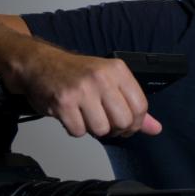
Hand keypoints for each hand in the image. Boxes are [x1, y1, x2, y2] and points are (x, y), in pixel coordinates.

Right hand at [14, 47, 162, 137]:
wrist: (38, 63)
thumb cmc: (75, 74)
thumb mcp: (110, 82)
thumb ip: (133, 106)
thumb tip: (156, 129)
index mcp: (117, 71)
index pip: (141, 107)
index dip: (135, 123)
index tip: (125, 124)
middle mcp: (101, 78)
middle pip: (124, 121)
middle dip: (115, 129)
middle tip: (104, 121)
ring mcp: (82, 90)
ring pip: (102, 130)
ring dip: (93, 129)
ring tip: (85, 116)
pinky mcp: (63, 102)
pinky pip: (79, 132)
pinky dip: (75, 129)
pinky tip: (71, 115)